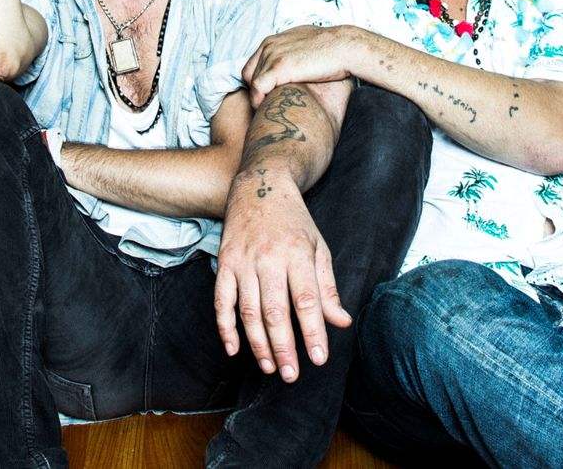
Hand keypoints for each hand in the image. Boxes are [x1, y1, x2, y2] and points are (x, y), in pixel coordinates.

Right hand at [214, 168, 350, 382]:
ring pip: (248, 310)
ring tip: (270, 366)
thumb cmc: (294, 221)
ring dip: (258, 343)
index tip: (318, 359)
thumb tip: (341, 322)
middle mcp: (269, 258)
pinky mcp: (224, 263)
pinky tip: (234, 348)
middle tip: (291, 374)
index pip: (307, 300)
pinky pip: (221, 301)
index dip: (313, 332)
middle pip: (275, 311)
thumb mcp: (318, 248)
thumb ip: (326, 288)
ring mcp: (243, 261)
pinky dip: (225, 327)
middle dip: (284, 347)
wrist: (260, 186)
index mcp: (297, 254)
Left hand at [242, 25, 361, 106]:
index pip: (253, 64)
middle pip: (248, 74)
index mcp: (274, 40)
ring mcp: (272, 55)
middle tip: (268, 105)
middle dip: (256, 91)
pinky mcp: (278, 67)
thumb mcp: (306, 44)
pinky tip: (270, 109)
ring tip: (271, 111)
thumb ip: (293, 52)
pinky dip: (259, 101)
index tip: (268, 95)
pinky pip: (257, 88)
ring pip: (251, 82)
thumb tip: (296, 62)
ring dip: (259, 99)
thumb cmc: (334, 49)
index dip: (259, 81)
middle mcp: (269, 45)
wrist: (346, 47)